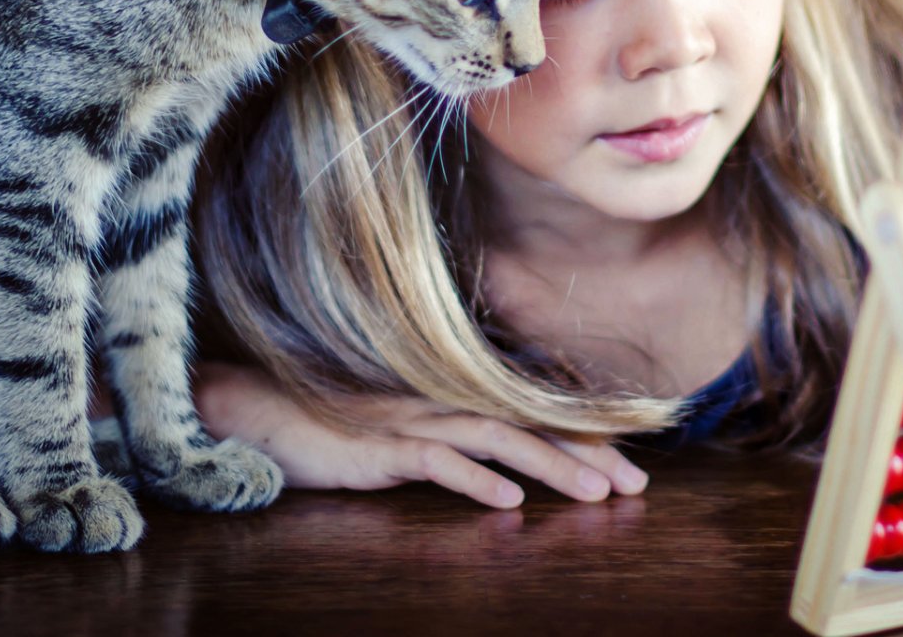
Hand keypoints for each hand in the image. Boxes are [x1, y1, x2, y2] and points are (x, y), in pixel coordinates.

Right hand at [193, 361, 646, 509]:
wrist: (266, 412)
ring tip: (594, 494)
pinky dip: (475, 481)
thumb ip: (453, 443)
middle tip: (636, 485)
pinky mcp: (382, 446)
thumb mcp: (408, 433)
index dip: (581, 436)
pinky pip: (437, 463)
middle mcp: (443, 401)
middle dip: (586, 452)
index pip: (532, 413)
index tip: (628, 464)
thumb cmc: (337, 426)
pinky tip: (508, 505)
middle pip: (529, 422)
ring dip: (550, 466)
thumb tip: (501, 470)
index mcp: (453, 397)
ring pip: (497, 439)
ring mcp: (414, 421)